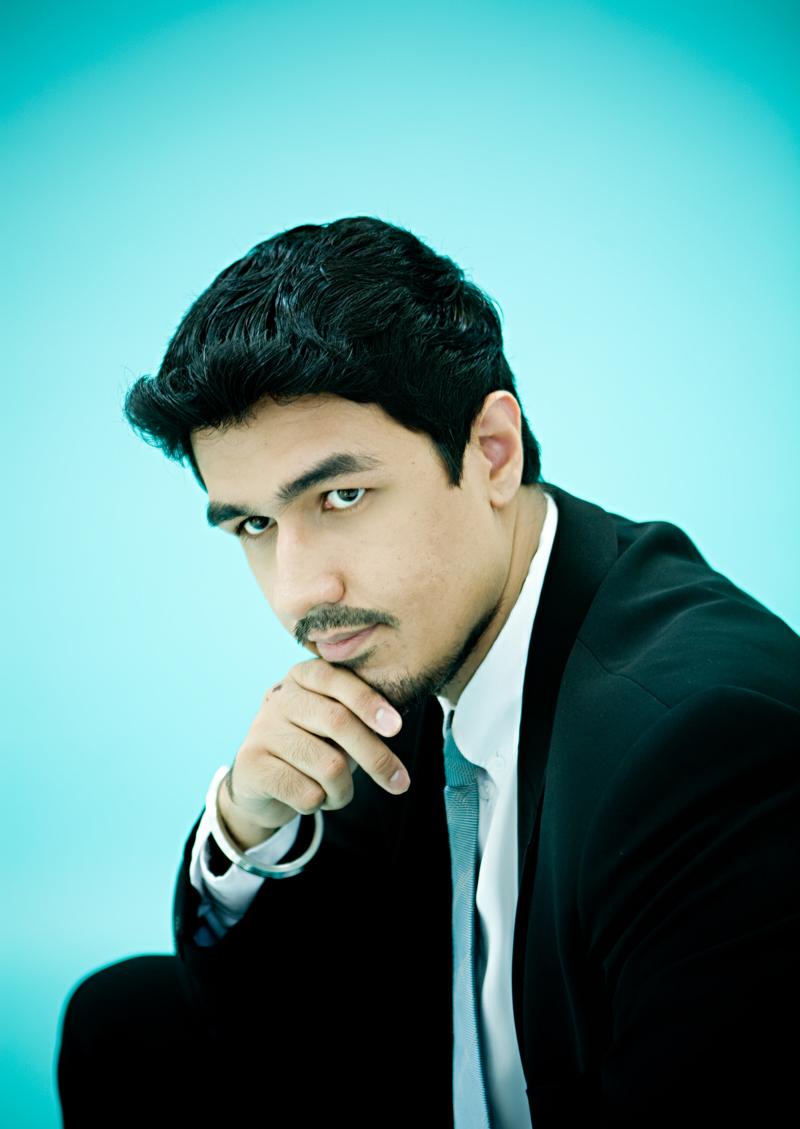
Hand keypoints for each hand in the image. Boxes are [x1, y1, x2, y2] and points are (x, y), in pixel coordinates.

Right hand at [218, 658, 408, 844]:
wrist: (261, 783)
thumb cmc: (313, 747)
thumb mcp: (336, 727)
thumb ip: (359, 719)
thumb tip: (393, 726)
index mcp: (304, 676)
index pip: (339, 681)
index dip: (369, 703)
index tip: (396, 728)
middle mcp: (281, 697)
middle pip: (339, 722)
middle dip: (376, 756)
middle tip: (401, 783)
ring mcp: (262, 729)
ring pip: (329, 766)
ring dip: (343, 791)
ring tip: (336, 793)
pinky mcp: (251, 764)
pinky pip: (307, 794)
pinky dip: (319, 804)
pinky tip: (308, 799)